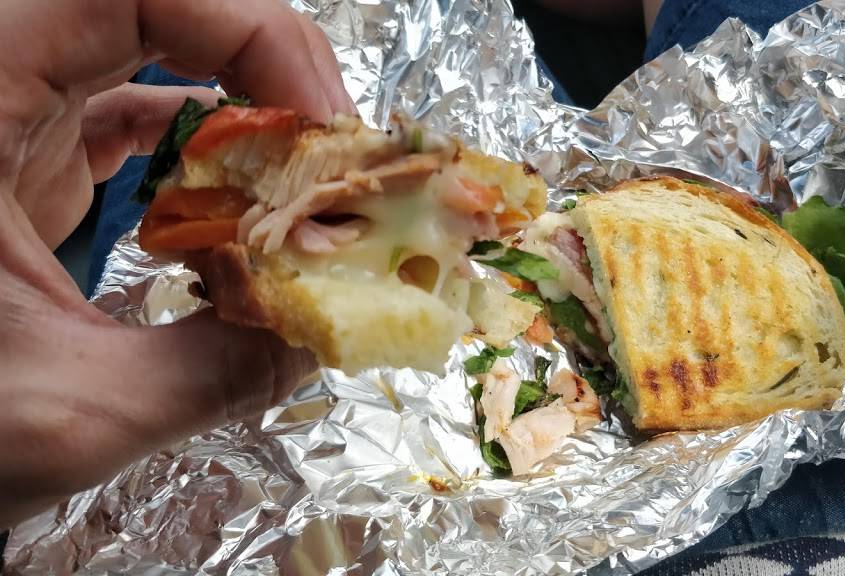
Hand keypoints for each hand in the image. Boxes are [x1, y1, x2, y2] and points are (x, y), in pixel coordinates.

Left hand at [0, 0, 354, 526]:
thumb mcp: (69, 410)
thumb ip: (211, 373)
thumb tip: (323, 335)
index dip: (248, 32)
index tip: (318, 118)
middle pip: (162, 16)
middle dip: (271, 75)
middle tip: (332, 156)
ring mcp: (14, 119)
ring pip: (157, 68)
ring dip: (247, 121)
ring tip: (303, 190)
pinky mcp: (31, 161)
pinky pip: (139, 124)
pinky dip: (207, 163)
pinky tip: (240, 218)